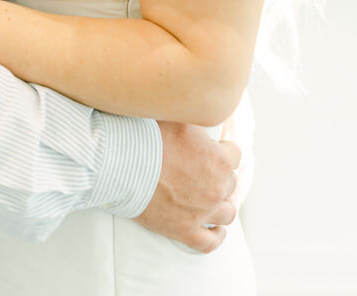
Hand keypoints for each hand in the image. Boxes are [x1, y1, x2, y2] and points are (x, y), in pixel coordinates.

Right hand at [135, 123, 239, 253]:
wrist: (121, 162)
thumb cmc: (147, 136)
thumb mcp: (179, 118)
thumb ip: (198, 122)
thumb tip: (204, 113)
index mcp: (219, 159)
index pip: (235, 155)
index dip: (223, 150)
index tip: (212, 149)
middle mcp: (216, 188)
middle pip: (231, 183)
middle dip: (220, 176)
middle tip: (203, 170)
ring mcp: (202, 212)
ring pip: (227, 213)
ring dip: (221, 204)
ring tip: (212, 199)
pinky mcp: (185, 230)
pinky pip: (210, 242)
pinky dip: (216, 236)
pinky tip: (215, 230)